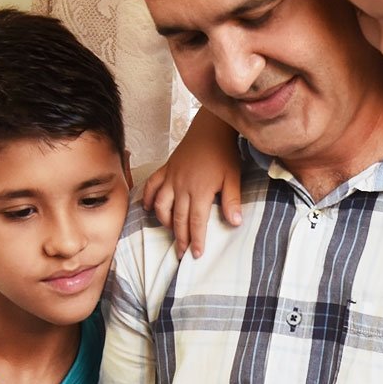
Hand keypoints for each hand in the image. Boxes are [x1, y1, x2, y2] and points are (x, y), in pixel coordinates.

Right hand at [141, 108, 242, 257]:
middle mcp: (182, 187)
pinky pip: (151, 186)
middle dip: (180, 238)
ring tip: (171, 232)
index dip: (196, 240)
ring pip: (161, 205)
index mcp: (200, 191)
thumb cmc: (224, 154)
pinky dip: (147, 198)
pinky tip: (148, 209)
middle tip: (181, 253)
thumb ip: (233, 201)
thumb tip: (235, 223)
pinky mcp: (165, 169)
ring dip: (164, 221)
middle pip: (178, 218)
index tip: (196, 254)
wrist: (210, 129)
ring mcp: (171, 178)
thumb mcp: (233, 178)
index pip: (196, 222)